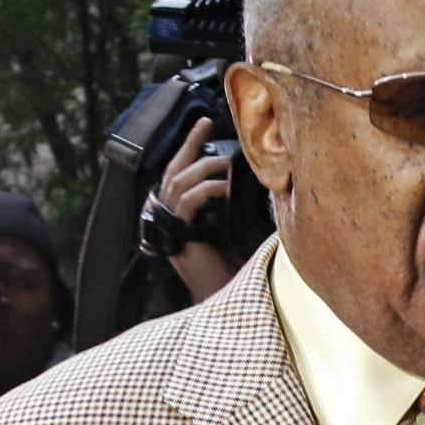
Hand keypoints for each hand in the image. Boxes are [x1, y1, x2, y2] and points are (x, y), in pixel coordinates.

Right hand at [159, 117, 240, 304]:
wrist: (222, 302)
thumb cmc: (231, 271)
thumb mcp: (234, 230)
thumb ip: (235, 207)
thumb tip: (254, 179)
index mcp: (179, 214)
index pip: (180, 172)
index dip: (190, 148)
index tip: (206, 126)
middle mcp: (170, 218)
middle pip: (173, 170)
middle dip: (190, 144)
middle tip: (205, 123)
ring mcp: (171, 228)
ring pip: (179, 181)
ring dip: (204, 167)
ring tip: (228, 161)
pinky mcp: (179, 238)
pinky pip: (189, 202)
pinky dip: (208, 190)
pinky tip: (227, 187)